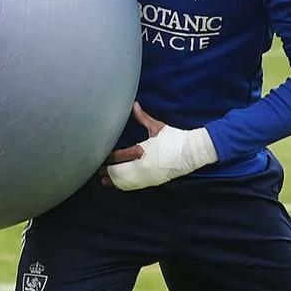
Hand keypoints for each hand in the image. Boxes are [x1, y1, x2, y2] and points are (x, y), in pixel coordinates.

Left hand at [100, 102, 217, 190]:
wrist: (192, 152)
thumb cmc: (174, 138)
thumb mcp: (157, 127)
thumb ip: (142, 117)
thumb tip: (133, 104)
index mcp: (143, 151)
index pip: (120, 156)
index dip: (109, 158)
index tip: (101, 156)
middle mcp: (143, 165)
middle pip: (120, 171)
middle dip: (109, 171)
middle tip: (98, 170)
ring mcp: (149, 176)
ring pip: (127, 181)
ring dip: (115, 181)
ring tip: (104, 180)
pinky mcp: (154, 181)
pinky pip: (136, 186)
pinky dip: (126, 186)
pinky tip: (119, 185)